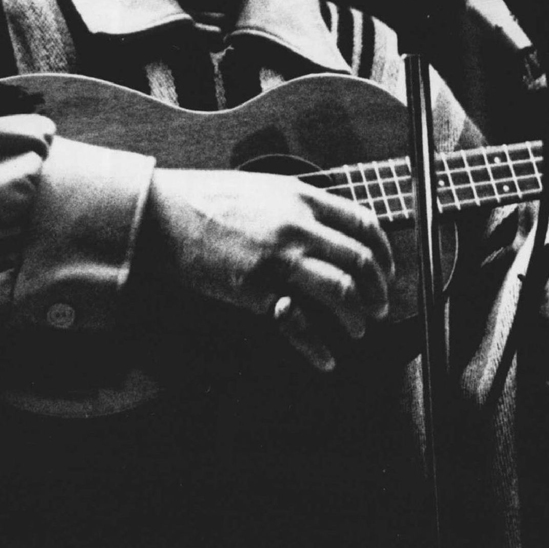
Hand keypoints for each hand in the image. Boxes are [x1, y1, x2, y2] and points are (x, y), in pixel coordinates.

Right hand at [139, 168, 392, 371]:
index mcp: (302, 197)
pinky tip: (326, 359)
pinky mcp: (256, 290)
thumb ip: (299, 206)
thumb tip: (329, 228)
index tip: (386, 270)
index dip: (384, 252)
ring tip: (357, 329)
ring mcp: (279, 259)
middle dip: (378, 291)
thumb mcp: (263, 188)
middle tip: (379, 307)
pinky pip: (299, 324)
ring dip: (357, 317)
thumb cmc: (206, 200)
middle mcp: (298, 226)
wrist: (162, 214)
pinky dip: (317, 347)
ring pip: (342, 292)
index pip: (365, 224)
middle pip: (361, 261)